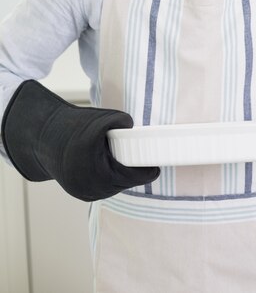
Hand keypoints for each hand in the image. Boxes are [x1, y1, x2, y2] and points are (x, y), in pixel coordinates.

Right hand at [1, 80, 159, 200]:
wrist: (45, 136)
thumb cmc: (74, 125)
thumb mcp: (101, 117)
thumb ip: (122, 123)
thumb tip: (139, 131)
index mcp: (90, 156)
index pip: (129, 173)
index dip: (145, 171)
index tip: (156, 168)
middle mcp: (84, 178)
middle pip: (123, 182)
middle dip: (135, 174)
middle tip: (148, 167)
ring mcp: (81, 189)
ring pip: (113, 188)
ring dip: (123, 179)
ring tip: (132, 167)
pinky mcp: (79, 193)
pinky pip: (103, 190)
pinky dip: (111, 182)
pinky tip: (115, 171)